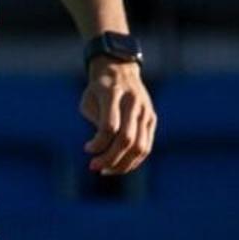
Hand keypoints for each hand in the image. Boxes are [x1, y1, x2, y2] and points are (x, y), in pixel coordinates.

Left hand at [81, 58, 154, 176]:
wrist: (120, 69)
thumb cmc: (98, 88)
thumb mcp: (88, 100)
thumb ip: (95, 122)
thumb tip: (103, 148)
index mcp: (113, 93)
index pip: (109, 126)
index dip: (98, 143)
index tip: (87, 149)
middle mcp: (133, 102)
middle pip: (126, 139)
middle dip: (109, 159)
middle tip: (94, 167)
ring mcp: (145, 111)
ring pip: (140, 147)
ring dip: (122, 164)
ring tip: (106, 170)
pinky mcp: (152, 119)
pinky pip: (146, 146)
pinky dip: (133, 161)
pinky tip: (119, 166)